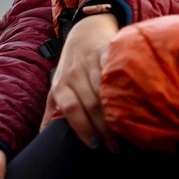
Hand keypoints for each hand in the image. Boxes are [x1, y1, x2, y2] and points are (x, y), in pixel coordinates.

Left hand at [42, 11, 119, 149]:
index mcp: (61, 85)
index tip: (94, 146)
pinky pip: (116, 70)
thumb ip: (52, 111)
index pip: (71, 109)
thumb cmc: (72, 66)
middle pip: (91, 104)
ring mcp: (92, 60)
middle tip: (115, 148)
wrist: (86, 29)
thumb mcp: (57, 86)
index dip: (82, 128)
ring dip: (117, 112)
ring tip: (127, 132)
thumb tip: (42, 139)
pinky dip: (125, 86)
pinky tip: (136, 101)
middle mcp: (75, 73)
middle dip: (103, 129)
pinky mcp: (109, 50)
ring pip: (105, 90)